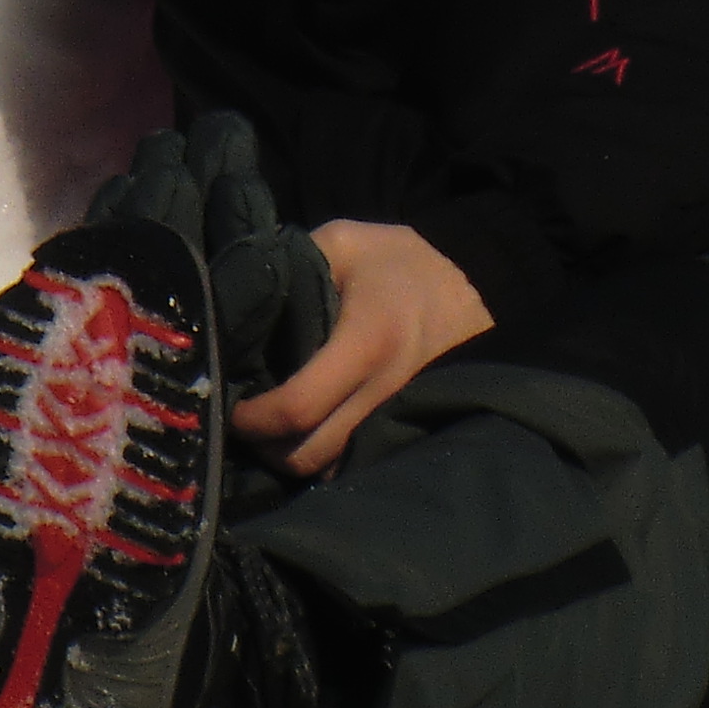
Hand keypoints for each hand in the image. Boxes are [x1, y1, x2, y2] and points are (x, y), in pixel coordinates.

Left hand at [229, 218, 490, 477]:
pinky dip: (324, 454)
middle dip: (266, 449)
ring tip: (270, 428)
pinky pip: (354, 457)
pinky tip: (307, 429)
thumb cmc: (402, 260)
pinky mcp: (403, 421)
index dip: (254, 417)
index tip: (232, 406)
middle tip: (243, 422)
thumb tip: (239, 297)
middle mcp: (382, 388)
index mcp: (365, 341)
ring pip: (332, 465)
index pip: (298, 406)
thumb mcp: (343, 242)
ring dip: (293, 456)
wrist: (476, 282)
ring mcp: (396, 411)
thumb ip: (290, 263)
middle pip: (310, 454)